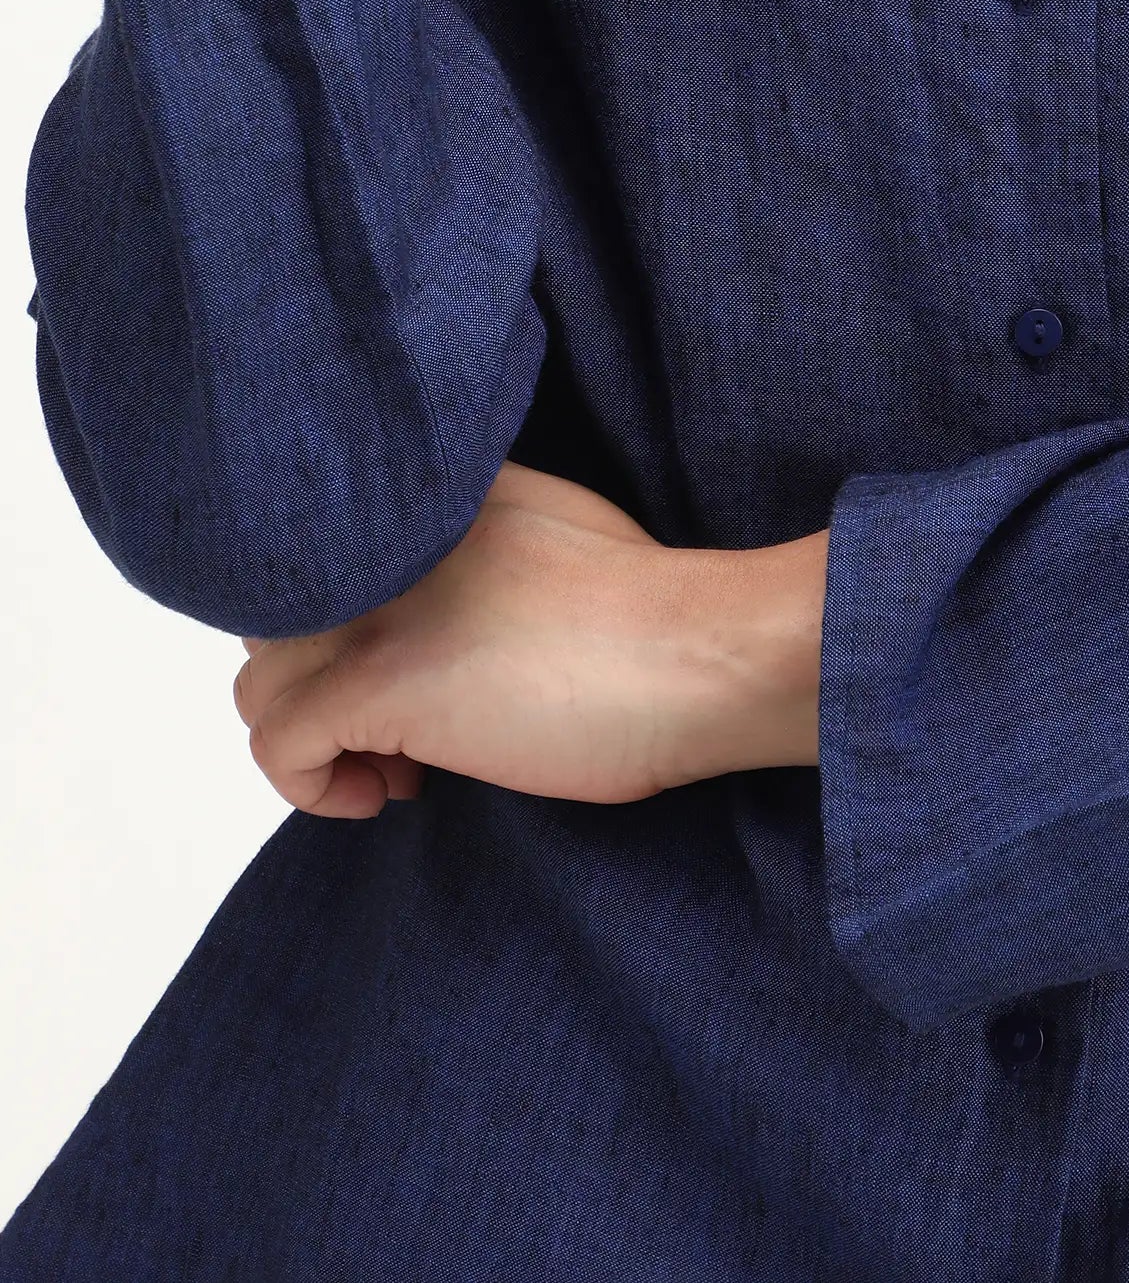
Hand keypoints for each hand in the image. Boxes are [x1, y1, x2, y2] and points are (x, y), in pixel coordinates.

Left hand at [231, 461, 826, 819]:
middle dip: (320, 681)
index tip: (409, 669)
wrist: (705, 654)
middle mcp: (391, 535)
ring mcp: (382, 606)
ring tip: (396, 770)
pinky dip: (311, 787)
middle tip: (396, 733)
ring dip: (314, 737)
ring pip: (262, 679)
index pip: (323, 554)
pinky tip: (383, 796)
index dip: (346, 624)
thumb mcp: (558, 527)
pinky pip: (277, 744)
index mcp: (436, 492)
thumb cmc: (659, 616)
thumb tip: (439, 599)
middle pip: (278, 613)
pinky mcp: (382, 682)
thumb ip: (476, 543)